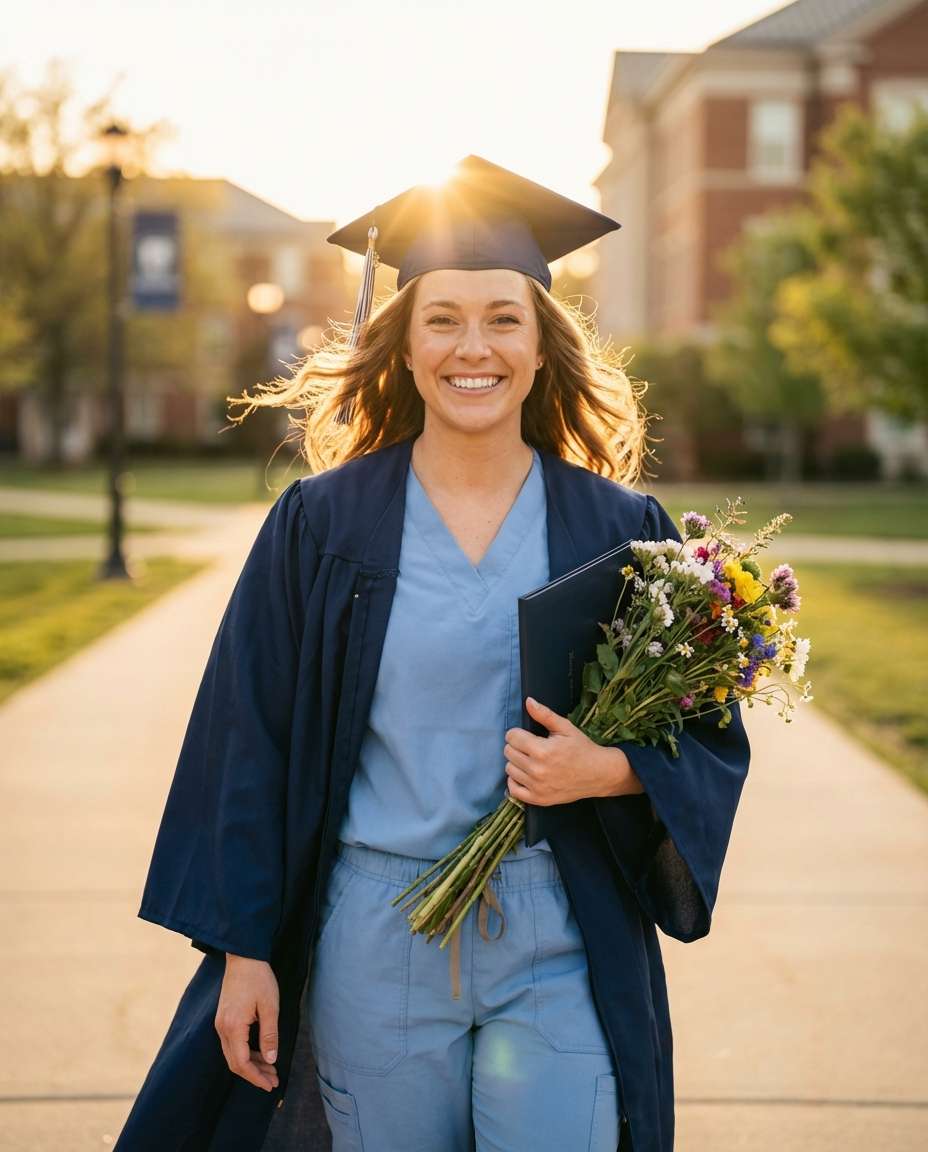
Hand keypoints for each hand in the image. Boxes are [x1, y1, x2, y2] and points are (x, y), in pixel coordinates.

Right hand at [215, 954, 279, 1091]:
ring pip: (233, 1054)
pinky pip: (232, 1044)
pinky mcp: (223, 1019)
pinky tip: (260, 1053)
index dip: (256, 1077)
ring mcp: (220, 1024)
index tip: (271, 1085)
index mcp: (233, 1027)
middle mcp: (222, 1028)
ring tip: (271, 1069)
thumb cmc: (259, 979)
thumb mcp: (270, 1007)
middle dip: (254, 1074)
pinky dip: (246, 1053)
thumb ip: (269, 1035)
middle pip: (235, 1063)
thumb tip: (271, 1059)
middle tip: (274, 1080)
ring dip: (251, 1064)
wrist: (243, 957)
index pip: (242, 1063)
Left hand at [504, 697, 643, 804]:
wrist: (598, 774)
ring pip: (509, 769)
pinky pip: (513, 790)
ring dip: (516, 762)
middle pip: (508, 752)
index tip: (526, 734)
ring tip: (530, 759)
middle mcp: (537, 770)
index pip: (512, 737)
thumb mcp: (566, 728)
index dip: (517, 733)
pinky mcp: (539, 799)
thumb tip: (528, 701)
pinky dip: (514, 781)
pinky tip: (524, 774)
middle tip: (530, 746)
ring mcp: (537, 787)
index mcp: (543, 750)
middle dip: (516, 746)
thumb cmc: (582, 748)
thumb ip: (545, 714)